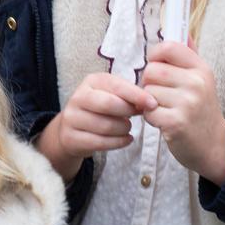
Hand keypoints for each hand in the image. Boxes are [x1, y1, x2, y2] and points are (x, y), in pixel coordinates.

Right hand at [38, 72, 156, 180]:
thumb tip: (150, 103)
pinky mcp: (71, 138)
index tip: (153, 104)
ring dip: (124, 129)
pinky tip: (126, 139)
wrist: (71, 129)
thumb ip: (129, 96)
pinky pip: (100, 143)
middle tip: (136, 116)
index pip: (116, 86)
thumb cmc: (100, 109)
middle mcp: (78, 97)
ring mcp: (72, 118)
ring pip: (106, 126)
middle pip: (108, 104)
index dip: (136, 95)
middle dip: (128, 112)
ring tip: (127, 128)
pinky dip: (118, 142)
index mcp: (91, 81)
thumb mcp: (112, 95)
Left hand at [141, 41, 224, 184]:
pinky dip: (151, 117)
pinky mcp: (176, 122)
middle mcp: (196, 82)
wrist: (214, 145)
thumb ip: (189, 55)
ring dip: (149, 102)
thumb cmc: (201, 109)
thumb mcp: (202, 78)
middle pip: (151, 70)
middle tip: (162, 94)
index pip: (167, 47)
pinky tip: (164, 120)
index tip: (158, 67)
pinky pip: (148, 111)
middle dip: (149, 83)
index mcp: (201, 68)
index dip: (155, 56)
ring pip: (147, 92)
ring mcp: (187, 103)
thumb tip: (182, 30)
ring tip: (166, 108)